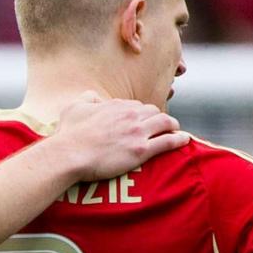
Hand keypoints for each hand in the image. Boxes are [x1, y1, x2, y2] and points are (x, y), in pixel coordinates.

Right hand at [38, 92, 185, 182]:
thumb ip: (86, 98)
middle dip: (158, 118)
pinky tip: (184, 140)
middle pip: (154, 111)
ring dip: (172, 126)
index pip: (136, 106)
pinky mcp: (141, 150)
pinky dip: (179, 140)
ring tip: (175, 130)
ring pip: (166, 123)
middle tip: (160, 125)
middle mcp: (131, 116)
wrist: (68, 155)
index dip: (140, 113)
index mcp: (117, 106)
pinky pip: (168, 141)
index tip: (140, 121)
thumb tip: (94, 96)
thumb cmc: (68, 134)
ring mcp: (138, 133)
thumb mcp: (72, 108)